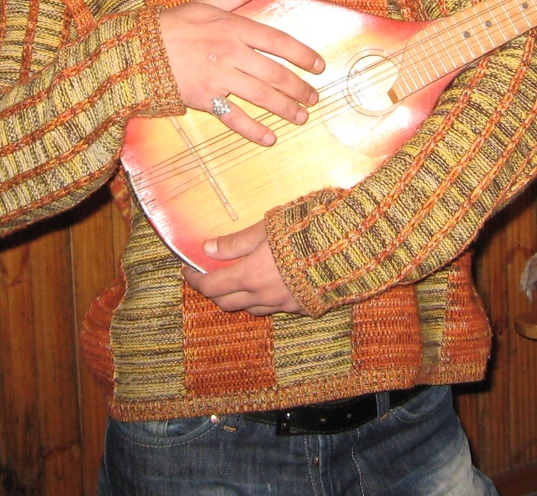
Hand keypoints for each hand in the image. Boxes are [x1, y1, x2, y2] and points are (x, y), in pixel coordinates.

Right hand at [158, 0, 323, 145]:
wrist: (138, 49)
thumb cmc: (175, 25)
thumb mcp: (208, 3)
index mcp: (234, 27)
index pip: (279, 41)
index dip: (303, 55)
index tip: (319, 66)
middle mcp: (230, 52)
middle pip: (275, 73)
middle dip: (299, 88)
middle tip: (313, 98)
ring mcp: (218, 77)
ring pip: (261, 96)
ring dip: (285, 109)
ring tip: (301, 116)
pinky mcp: (204, 99)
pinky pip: (234, 118)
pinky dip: (253, 130)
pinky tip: (269, 137)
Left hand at [182, 220, 306, 315]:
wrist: (349, 249)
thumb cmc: (305, 232)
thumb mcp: (266, 229)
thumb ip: (236, 242)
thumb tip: (208, 248)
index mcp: (250, 276)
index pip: (212, 286)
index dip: (195, 280)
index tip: (187, 270)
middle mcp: (264, 296)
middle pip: (227, 303)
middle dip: (212, 291)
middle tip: (207, 277)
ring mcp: (285, 305)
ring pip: (251, 308)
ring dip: (238, 297)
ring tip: (236, 280)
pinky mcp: (303, 307)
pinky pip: (275, 308)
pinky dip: (263, 299)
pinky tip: (268, 284)